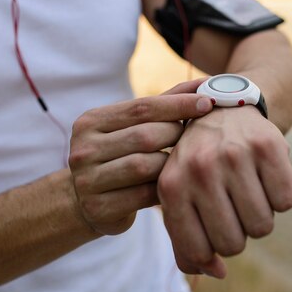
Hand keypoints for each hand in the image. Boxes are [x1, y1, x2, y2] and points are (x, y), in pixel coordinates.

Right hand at [68, 79, 212, 234]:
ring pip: (145, 166)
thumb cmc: (120, 155)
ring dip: (172, 163)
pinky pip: (144, 195)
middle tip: (198, 137)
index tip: (207, 102)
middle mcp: (83, 149)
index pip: (141, 107)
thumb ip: (166, 103)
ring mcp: (87, 180)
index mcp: (91, 122)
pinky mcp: (98, 208)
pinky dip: (165, 187)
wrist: (86, 201)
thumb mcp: (133, 127)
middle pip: (145, 136)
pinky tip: (176, 183)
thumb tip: (205, 83)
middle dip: (177, 135)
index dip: (178, 104)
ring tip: (186, 160)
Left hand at [157, 105, 291, 277]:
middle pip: (233, 244)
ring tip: (248, 190)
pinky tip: (266, 176)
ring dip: (260, 215)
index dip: (212, 250)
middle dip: (238, 234)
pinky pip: (286, 201)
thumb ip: (187, 240)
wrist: (223, 108)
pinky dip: (281, 196)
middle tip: (233, 207)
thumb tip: (216, 273)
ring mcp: (235, 155)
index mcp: (172, 186)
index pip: (199, 251)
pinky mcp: (268, 145)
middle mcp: (200, 168)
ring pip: (262, 226)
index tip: (214, 228)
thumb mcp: (179, 194)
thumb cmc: (198, 162)